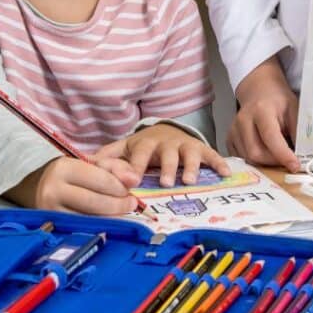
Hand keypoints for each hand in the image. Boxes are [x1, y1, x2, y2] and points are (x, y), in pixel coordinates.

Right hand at [20, 157, 140, 215]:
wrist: (35, 189)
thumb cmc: (67, 174)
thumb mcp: (87, 163)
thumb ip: (113, 166)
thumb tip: (134, 180)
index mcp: (63, 167)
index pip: (100, 179)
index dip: (120, 187)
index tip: (130, 190)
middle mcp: (54, 189)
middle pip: (96, 202)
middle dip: (119, 204)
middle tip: (131, 203)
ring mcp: (51, 212)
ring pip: (90, 219)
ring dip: (112, 217)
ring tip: (122, 211)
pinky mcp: (53, 227)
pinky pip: (83, 229)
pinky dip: (99, 225)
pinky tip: (107, 221)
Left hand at [93, 124, 230, 187]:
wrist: (167, 130)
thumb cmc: (144, 146)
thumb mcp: (125, 148)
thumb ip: (108, 157)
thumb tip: (86, 164)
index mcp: (145, 143)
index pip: (139, 154)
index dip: (136, 166)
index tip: (132, 181)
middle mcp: (166, 143)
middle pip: (167, 155)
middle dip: (166, 167)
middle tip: (165, 182)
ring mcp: (184, 145)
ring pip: (189, 154)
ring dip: (189, 167)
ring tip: (189, 181)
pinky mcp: (201, 150)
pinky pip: (211, 156)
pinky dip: (219, 163)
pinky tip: (226, 173)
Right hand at [227, 58, 299, 172]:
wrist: (259, 90)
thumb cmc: (278, 100)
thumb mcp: (294, 110)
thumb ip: (298, 132)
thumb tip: (304, 156)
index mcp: (261, 110)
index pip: (270, 137)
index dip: (283, 155)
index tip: (295, 166)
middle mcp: (243, 120)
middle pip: (256, 153)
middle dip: (274, 162)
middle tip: (287, 160)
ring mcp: (234, 130)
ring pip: (248, 158)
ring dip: (265, 163)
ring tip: (277, 154)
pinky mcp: (230, 138)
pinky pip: (242, 159)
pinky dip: (255, 162)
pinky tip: (265, 153)